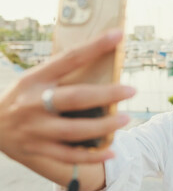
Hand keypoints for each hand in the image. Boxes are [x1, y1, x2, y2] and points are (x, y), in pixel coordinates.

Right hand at [0, 29, 134, 163]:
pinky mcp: (38, 150)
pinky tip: (111, 152)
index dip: (95, 46)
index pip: (69, 59)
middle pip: (75, 98)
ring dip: (103, 126)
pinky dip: (92, 156)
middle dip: (106, 94)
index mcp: (35, 79)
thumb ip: (61, 74)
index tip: (118, 35)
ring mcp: (35, 129)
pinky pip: (68, 156)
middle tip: (131, 91)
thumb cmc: (23, 97)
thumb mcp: (35, 79)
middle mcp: (33, 103)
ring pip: (74, 130)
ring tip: (125, 118)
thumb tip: (103, 62)